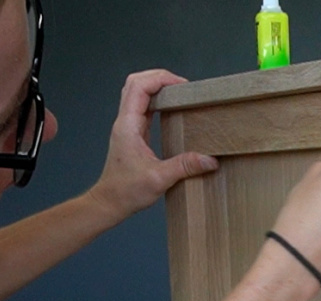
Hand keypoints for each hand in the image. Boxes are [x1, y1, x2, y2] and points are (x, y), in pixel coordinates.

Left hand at [89, 70, 218, 221]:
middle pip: (136, 82)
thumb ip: (184, 167)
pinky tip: (172, 109)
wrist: (110, 202)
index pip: (140, 86)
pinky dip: (157, 101)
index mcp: (128, 125)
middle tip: (183, 87)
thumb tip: (210, 160)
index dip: (161, 79)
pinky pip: (142, 107)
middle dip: (159, 78)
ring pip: (137, 92)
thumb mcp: (159, 179)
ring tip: (180, 94)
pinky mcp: (132, 133)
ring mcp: (127, 126)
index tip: (184, 86)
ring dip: (157, 87)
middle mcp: (125, 121)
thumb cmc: (127, 191)